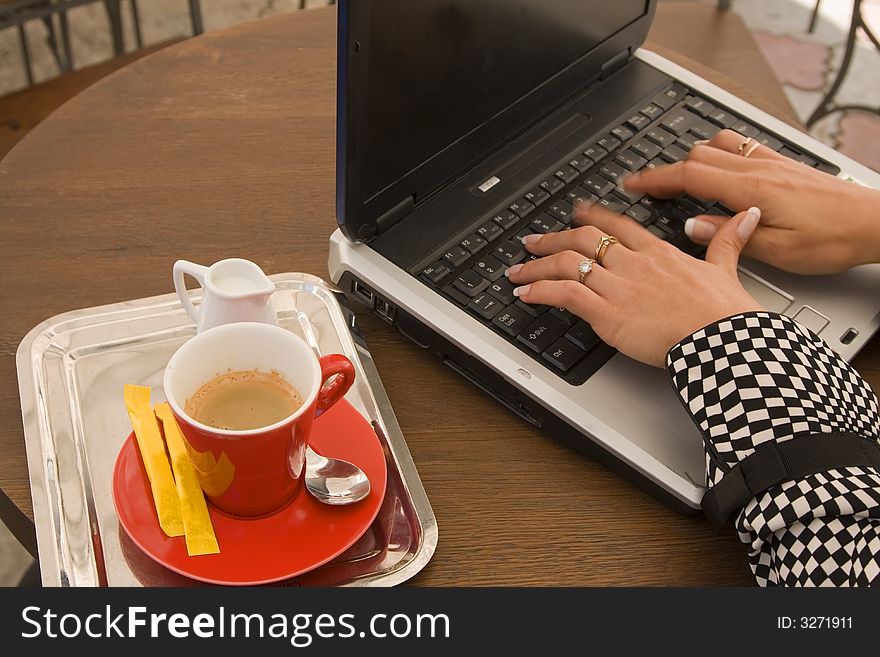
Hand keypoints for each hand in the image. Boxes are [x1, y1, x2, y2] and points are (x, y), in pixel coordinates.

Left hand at [506, 205, 764, 366]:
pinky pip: (565, 294)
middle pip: (583, 239)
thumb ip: (727, 241)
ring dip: (537, 265)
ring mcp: (618, 287)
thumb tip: (744, 215)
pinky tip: (525, 294)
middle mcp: (633, 264)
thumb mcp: (726, 268)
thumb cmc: (726, 313)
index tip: (575, 212)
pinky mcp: (607, 313)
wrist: (723, 340)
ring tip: (517, 270)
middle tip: (532, 240)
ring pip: (567, 263)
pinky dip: (540, 291)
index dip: (591, 216)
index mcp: (658, 252)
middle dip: (552, 238)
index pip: (617, 225)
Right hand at [623, 129, 879, 273]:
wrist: (875, 222)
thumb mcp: (777, 250)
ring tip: (679, 178)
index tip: (632, 183)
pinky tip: (720, 169)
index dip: (655, 179)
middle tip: (645, 185)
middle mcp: (758, 168)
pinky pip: (740, 147)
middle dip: (665, 169)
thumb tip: (692, 226)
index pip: (689, 175)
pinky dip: (719, 154)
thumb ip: (729, 236)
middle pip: (697, 156)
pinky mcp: (783, 164)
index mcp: (750, 189)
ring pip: (718, 146)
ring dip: (692, 158)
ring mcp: (771, 162)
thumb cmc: (833, 239)